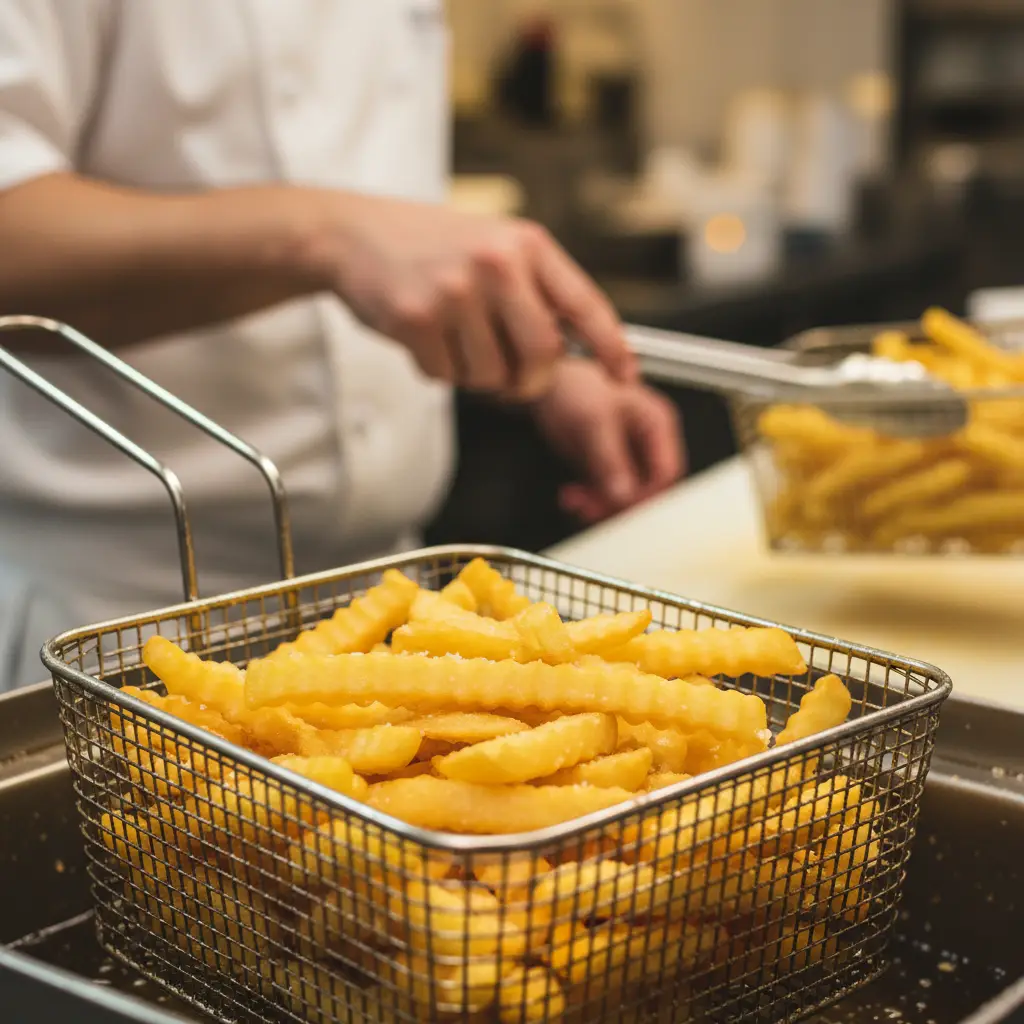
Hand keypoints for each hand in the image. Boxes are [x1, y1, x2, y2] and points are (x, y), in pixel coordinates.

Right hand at [313, 192, 635, 396]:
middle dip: (531, 381)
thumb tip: (580, 348)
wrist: (354, 233)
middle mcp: (496, 263)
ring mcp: (455, 291)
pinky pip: (447, 377)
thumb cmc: (431, 245)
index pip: (585, 304)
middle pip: (543, 355)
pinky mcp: (417, 319)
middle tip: (513, 379)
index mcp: (526, 244)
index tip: (625, 374)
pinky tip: (426, 336)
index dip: (612, 347)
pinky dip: (439, 371)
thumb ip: (537, 289)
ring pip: (492, 376)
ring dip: (477, 375)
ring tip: (455, 338)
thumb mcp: (497, 246)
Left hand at [530, 359, 684, 522]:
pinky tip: (571, 497)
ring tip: (577, 502)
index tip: (622, 505)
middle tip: (594, 509)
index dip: (648, 494)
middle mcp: (646, 442)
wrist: (543, 384)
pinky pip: (605, 493)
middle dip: (620, 503)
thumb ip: (610, 458)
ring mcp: (626, 456)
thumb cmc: (573, 386)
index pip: (667, 472)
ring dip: (600, 505)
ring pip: (625, 496)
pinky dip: (588, 500)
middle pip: (648, 488)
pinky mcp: (606, 466)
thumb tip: (624, 493)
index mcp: (657, 424)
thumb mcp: (593, 420)